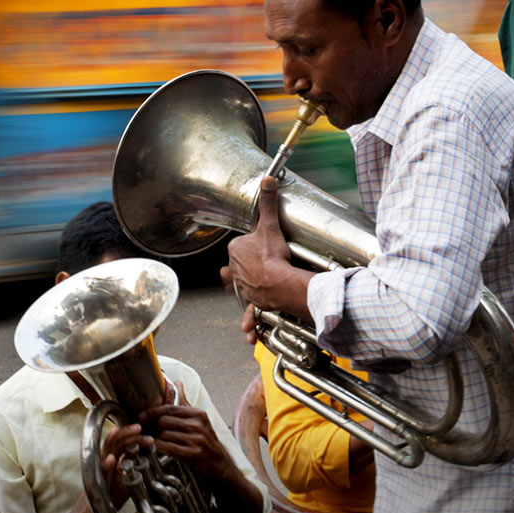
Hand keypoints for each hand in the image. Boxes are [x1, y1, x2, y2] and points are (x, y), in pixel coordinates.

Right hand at [51, 424, 142, 512]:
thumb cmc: (105, 498)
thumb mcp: (124, 482)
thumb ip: (132, 468)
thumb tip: (145, 457)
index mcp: (110, 460)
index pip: (122, 443)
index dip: (134, 437)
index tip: (147, 436)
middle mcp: (102, 462)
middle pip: (114, 443)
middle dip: (126, 433)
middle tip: (139, 428)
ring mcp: (97, 473)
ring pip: (104, 453)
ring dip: (113, 442)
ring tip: (118, 431)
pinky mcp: (94, 485)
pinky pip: (100, 474)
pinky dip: (105, 465)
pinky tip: (111, 459)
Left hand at [137, 383, 236, 482]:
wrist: (218, 462)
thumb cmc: (204, 439)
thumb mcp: (198, 418)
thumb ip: (185, 401)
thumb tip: (177, 382)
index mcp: (198, 414)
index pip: (170, 408)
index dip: (153, 412)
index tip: (142, 416)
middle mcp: (198, 425)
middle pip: (164, 421)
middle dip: (156, 427)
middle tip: (152, 431)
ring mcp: (196, 439)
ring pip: (165, 435)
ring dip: (157, 439)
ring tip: (157, 441)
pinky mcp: (193, 453)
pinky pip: (169, 448)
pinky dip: (160, 447)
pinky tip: (158, 447)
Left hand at [220, 176, 314, 323]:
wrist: (278, 283)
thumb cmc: (272, 257)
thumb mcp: (270, 226)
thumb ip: (267, 204)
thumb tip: (267, 180)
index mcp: (235, 251)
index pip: (241, 246)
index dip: (251, 245)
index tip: (261, 246)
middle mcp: (236, 271)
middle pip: (240, 267)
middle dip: (245, 269)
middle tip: (255, 269)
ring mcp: (244, 287)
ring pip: (243, 289)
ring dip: (247, 294)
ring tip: (250, 297)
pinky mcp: (254, 302)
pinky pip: (251, 312)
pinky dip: (250, 321)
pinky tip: (249, 331)